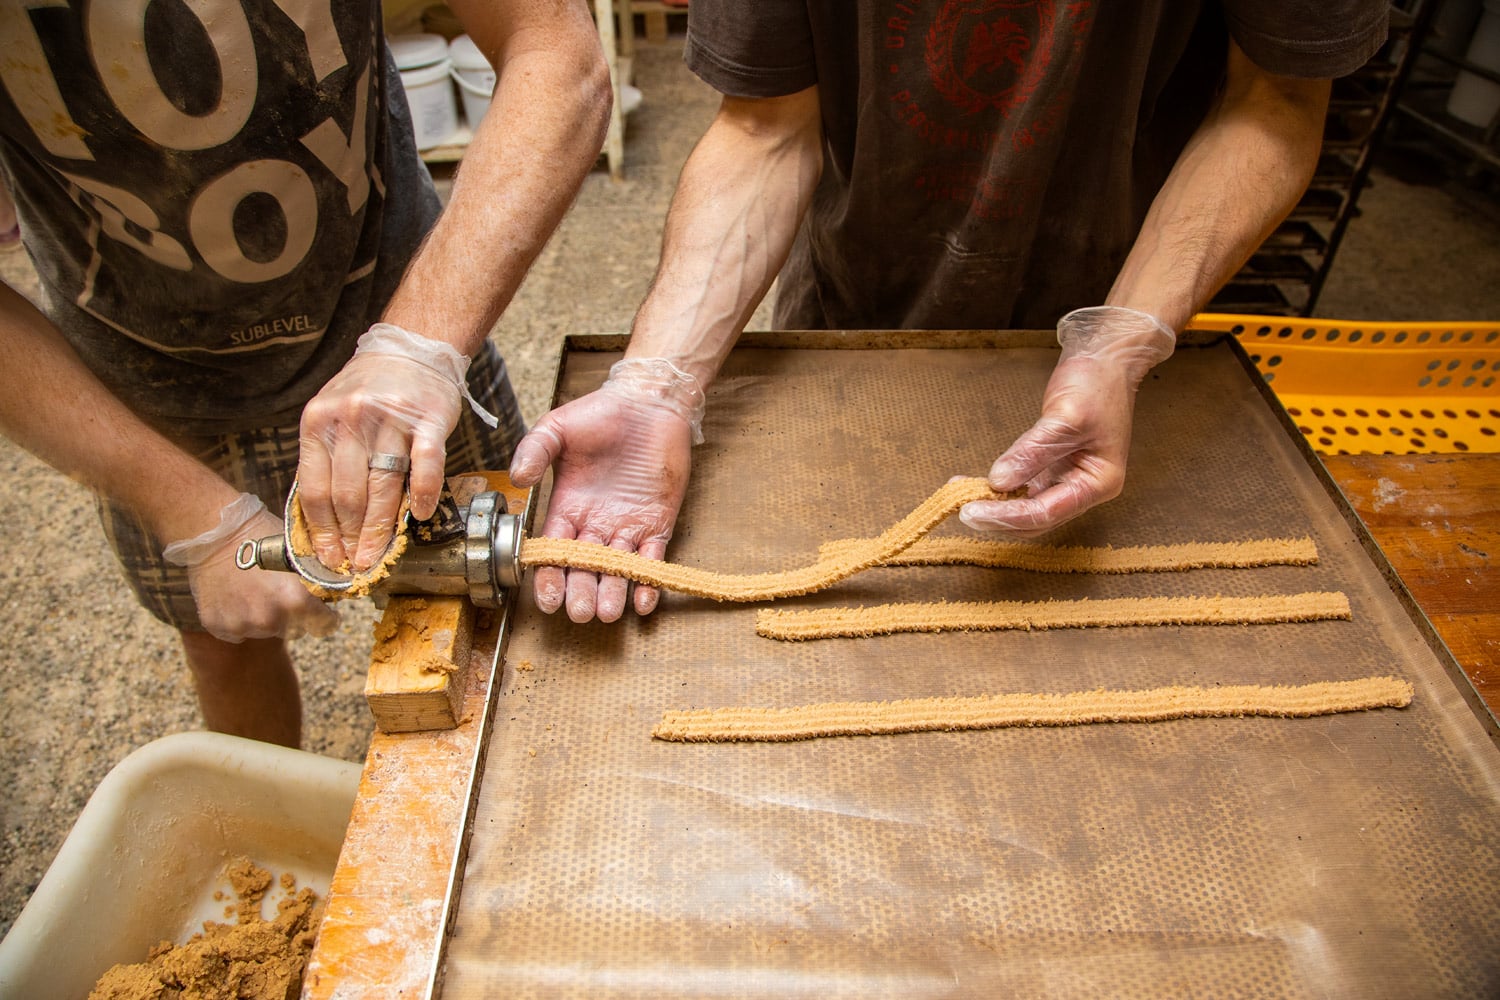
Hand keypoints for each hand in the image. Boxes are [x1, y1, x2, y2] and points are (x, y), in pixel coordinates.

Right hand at [164, 494, 339, 641]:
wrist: (214, 530)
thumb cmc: (262, 535)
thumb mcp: (300, 554)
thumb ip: (318, 580)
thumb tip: (340, 595)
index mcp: (295, 601)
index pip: (325, 626)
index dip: (326, 617)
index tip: (323, 611)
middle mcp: (269, 619)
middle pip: (296, 630)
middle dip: (295, 616)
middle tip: (283, 593)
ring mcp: (241, 625)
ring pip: (267, 630)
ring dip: (266, 617)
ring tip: (256, 590)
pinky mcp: (219, 627)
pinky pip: (240, 631)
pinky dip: (240, 618)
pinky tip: (236, 595)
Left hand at [296, 324, 496, 571]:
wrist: (410, 350)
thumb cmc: (368, 391)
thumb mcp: (332, 416)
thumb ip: (325, 459)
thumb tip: (325, 521)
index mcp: (319, 422)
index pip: (315, 490)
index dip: (322, 531)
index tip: (328, 557)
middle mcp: (351, 420)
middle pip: (348, 494)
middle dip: (351, 537)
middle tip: (356, 565)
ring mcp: (390, 419)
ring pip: (383, 485)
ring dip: (381, 528)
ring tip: (379, 554)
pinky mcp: (428, 419)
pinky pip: (425, 464)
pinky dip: (423, 493)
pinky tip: (420, 516)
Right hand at [509, 358, 704, 622]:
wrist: (647, 403)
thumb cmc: (599, 414)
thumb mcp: (556, 429)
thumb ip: (533, 450)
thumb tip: (517, 479)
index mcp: (567, 507)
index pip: (555, 551)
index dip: (550, 577)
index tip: (547, 599)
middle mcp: (595, 524)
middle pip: (586, 569)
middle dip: (581, 592)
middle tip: (579, 612)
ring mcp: (627, 527)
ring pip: (618, 569)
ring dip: (614, 592)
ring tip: (608, 612)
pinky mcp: (658, 523)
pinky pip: (653, 558)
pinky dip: (650, 581)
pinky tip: (643, 602)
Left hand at [960, 306, 1174, 536]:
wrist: (1104, 360)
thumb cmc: (1097, 384)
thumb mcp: (1066, 418)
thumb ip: (1033, 452)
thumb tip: (999, 481)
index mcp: (1098, 483)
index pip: (1046, 512)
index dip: (1008, 516)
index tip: (973, 512)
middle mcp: (1083, 487)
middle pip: (1036, 518)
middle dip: (999, 517)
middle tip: (963, 510)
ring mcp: (1067, 478)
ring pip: (1027, 506)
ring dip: (995, 505)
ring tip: (962, 497)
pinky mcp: (1052, 467)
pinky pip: (1023, 486)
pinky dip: (1000, 487)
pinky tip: (974, 484)